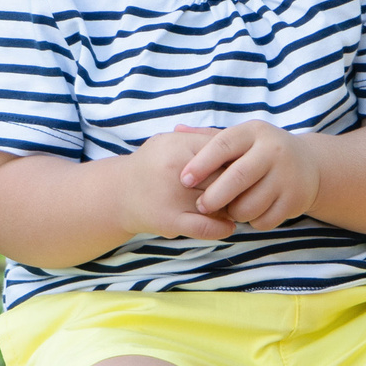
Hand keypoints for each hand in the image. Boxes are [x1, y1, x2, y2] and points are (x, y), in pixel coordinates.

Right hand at [119, 129, 237, 241]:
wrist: (119, 193)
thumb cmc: (155, 164)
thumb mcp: (173, 141)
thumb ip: (203, 138)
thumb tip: (240, 143)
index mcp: (178, 146)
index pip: (223, 151)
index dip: (239, 160)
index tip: (246, 167)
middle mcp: (176, 170)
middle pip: (224, 177)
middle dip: (238, 185)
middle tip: (247, 190)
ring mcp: (173, 196)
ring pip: (218, 202)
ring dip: (231, 206)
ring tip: (237, 206)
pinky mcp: (170, 220)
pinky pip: (204, 227)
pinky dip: (221, 228)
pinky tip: (229, 226)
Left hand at [181, 121, 320, 230]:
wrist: (309, 165)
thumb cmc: (261, 152)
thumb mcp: (241, 138)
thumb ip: (209, 137)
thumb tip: (177, 128)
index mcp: (254, 132)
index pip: (222, 146)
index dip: (200, 165)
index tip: (184, 180)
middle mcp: (273, 150)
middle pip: (237, 178)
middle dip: (214, 196)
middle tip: (200, 206)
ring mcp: (287, 175)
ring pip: (250, 205)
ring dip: (234, 212)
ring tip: (230, 208)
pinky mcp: (296, 199)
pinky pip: (264, 220)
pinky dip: (253, 221)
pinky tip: (252, 213)